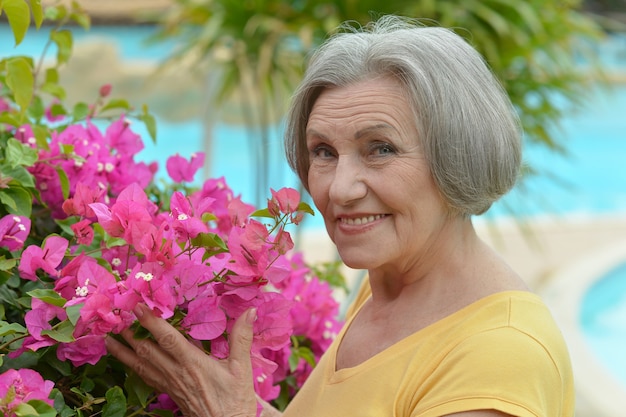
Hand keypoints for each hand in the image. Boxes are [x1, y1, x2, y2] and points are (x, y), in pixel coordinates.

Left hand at [105, 304, 258, 416]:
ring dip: (123, 350)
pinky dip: (132, 366)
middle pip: (146, 350)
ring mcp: (170, 384)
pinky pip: (146, 377)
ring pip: (140, 364)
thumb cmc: (235, 400)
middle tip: (115, 315)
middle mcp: (176, 372)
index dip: (151, 321)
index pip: (167, 338)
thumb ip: (242, 337)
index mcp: (192, 363)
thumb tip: (250, 311)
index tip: (137, 305)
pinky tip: (125, 360)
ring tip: (107, 336)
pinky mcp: (169, 393)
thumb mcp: (242, 368)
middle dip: (129, 332)